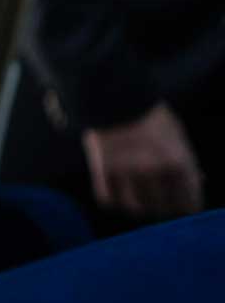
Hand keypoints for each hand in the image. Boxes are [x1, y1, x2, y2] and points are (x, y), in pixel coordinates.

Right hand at [83, 103, 204, 218]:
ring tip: (136, 197)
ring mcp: (128, 171)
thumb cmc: (149, 113)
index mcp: (179, 162)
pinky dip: (112, 199)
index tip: (181, 205)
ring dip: (137, 205)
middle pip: (162, 208)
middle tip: (157, 201)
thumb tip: (199, 180)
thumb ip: (187, 159)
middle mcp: (155, 171)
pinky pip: (108, 199)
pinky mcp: (102, 170)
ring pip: (135, 207)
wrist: (113, 94)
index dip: (186, 205)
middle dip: (161, 206)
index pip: (189, 203)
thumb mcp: (176, 134)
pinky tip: (115, 192)